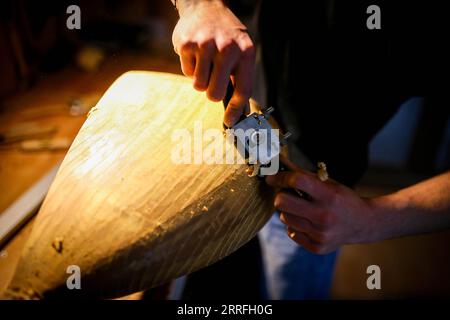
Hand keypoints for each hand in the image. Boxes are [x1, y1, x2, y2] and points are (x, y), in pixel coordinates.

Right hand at [172, 0, 254, 126]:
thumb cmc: (226, 36)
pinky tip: (196, 52)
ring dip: (200, 79)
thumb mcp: (241, 51)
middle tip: (212, 83)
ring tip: (205, 61)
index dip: (236, 110)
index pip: (243, 90)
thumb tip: (238, 114)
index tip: (230, 121)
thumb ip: (240, 79)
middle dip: (212, 93)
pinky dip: (190, 67)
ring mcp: (206, 46)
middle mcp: (227, 49)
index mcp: (245, 53)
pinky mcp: (187, 44)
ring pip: (199, 85)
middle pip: (215, 93)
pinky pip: (187, 72)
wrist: (205, 6)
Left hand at [266, 165, 377, 253]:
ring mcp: (320, 234)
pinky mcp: (317, 247)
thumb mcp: (327, 183)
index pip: (297, 181)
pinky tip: (309, 223)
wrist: (364, 223)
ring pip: (284, 218)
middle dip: (281, 196)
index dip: (280, 177)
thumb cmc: (342, 199)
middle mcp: (324, 216)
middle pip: (282, 203)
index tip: (272, 178)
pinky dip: (296, 226)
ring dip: (289, 211)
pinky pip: (291, 232)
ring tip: (303, 210)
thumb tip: (280, 162)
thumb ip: (302, 174)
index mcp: (329, 196)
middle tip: (287, 194)